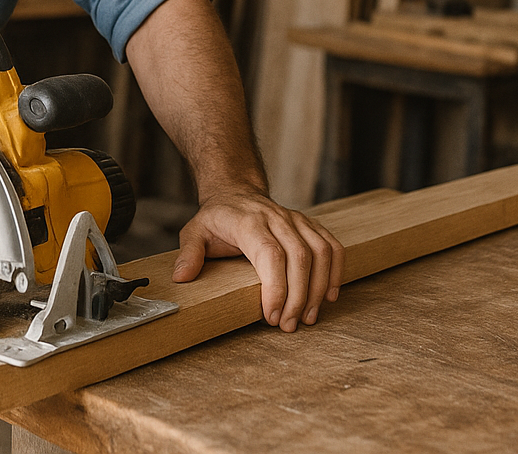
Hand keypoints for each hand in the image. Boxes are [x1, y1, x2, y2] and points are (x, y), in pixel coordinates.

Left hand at [172, 187, 344, 331]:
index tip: (271, 316)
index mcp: (248, 222)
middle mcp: (277, 218)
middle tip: (289, 326)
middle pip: (299, 258)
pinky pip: (332, 246)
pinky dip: (336, 271)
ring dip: (319, 289)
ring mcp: (296, 220)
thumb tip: (182, 277)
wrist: (236, 191)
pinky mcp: (310, 225)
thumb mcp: (194, 231)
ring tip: (309, 317)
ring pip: (320, 252)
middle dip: (298, 297)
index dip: (276, 288)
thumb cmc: (217, 218)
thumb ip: (189, 253)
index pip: (270, 255)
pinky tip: (330, 295)